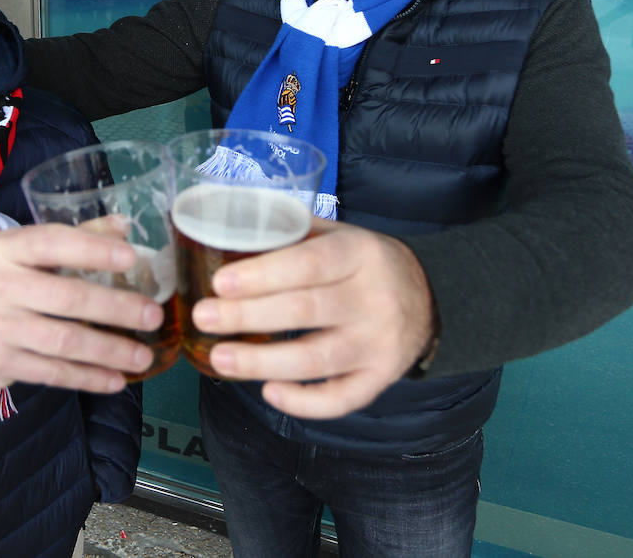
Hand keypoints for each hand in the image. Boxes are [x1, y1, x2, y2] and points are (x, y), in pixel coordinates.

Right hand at [0, 224, 163, 394]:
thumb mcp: (17, 252)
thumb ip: (71, 237)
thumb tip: (123, 227)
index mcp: (5, 249)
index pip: (52, 243)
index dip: (92, 249)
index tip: (131, 256)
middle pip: (66, 297)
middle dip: (115, 308)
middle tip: (152, 316)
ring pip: (64, 340)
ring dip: (108, 350)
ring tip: (142, 355)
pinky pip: (52, 372)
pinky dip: (87, 378)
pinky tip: (114, 380)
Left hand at [190, 219, 435, 419]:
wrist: (428, 299)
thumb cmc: (364, 264)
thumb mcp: (341, 236)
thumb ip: (294, 233)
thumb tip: (228, 230)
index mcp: (361, 253)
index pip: (310, 264)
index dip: (264, 274)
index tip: (221, 282)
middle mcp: (376, 299)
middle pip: (306, 311)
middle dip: (248, 316)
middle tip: (204, 317)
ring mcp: (380, 343)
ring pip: (317, 359)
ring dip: (263, 362)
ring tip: (218, 358)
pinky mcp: (381, 378)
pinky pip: (341, 399)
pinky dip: (303, 401)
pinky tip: (268, 391)